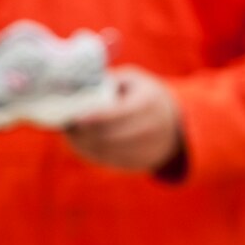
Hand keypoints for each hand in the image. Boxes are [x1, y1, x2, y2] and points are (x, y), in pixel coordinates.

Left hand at [65, 67, 183, 172]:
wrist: (177, 124)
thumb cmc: (145, 96)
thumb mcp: (132, 80)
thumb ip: (108, 82)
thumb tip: (76, 85)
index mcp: (148, 103)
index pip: (119, 113)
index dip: (96, 117)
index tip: (76, 117)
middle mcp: (150, 128)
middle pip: (111, 135)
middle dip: (85, 132)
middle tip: (67, 125)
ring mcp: (147, 148)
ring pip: (108, 151)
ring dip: (84, 144)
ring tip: (70, 133)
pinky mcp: (139, 163)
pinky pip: (110, 161)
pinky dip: (92, 153)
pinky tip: (80, 143)